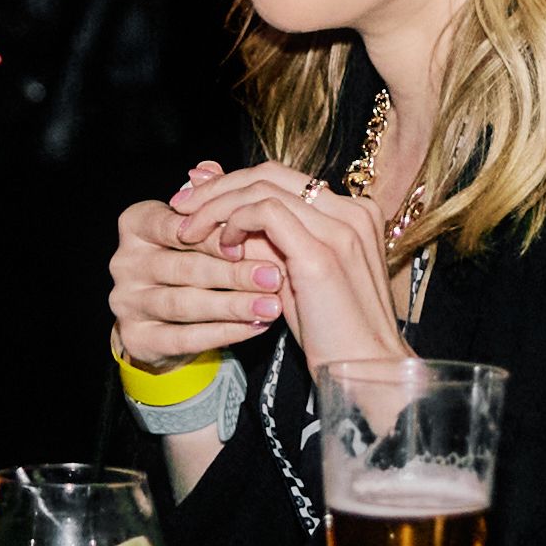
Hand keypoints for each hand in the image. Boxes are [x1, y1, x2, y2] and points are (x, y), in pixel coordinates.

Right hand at [110, 168, 283, 371]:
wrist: (164, 318)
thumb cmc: (187, 260)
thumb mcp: (195, 228)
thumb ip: (206, 200)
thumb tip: (210, 167)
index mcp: (135, 225)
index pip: (175, 225)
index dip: (214, 233)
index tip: (253, 235)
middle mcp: (123, 262)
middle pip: (183, 267)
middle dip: (233, 272)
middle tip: (275, 275)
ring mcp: (126, 302)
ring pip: (184, 304)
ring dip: (232, 305)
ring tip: (272, 304)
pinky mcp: (136, 338)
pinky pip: (184, 338)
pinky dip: (224, 333)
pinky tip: (256, 326)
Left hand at [175, 161, 407, 374]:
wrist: (365, 372)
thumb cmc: (330, 332)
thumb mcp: (291, 275)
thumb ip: (261, 238)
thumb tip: (220, 207)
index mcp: (352, 213)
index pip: (282, 177)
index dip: (234, 183)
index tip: (196, 199)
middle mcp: (352, 211)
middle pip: (271, 173)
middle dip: (218, 186)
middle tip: (181, 206)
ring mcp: (341, 228)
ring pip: (263, 187)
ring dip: (217, 204)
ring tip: (189, 230)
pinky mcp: (322, 253)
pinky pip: (266, 212)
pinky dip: (234, 221)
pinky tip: (221, 247)